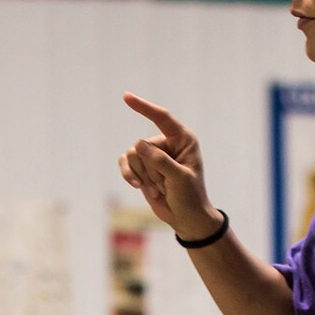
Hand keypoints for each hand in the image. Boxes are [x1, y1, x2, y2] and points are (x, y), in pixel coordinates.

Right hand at [118, 93, 217, 237]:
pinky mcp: (142, 167)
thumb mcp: (179, 179)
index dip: (144, 107)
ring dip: (142, 176)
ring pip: (132, 155)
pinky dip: (128, 175)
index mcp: (183, 139)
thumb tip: (137, 145)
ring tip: (158, 189)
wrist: (185, 218)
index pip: (161, 118)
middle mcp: (167, 143)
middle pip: (142, 146)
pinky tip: (136, 186)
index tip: (126, 97)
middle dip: (150, 170)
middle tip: (164, 186)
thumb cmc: (190, 196)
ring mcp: (153, 155)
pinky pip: (125, 163)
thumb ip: (160, 161)